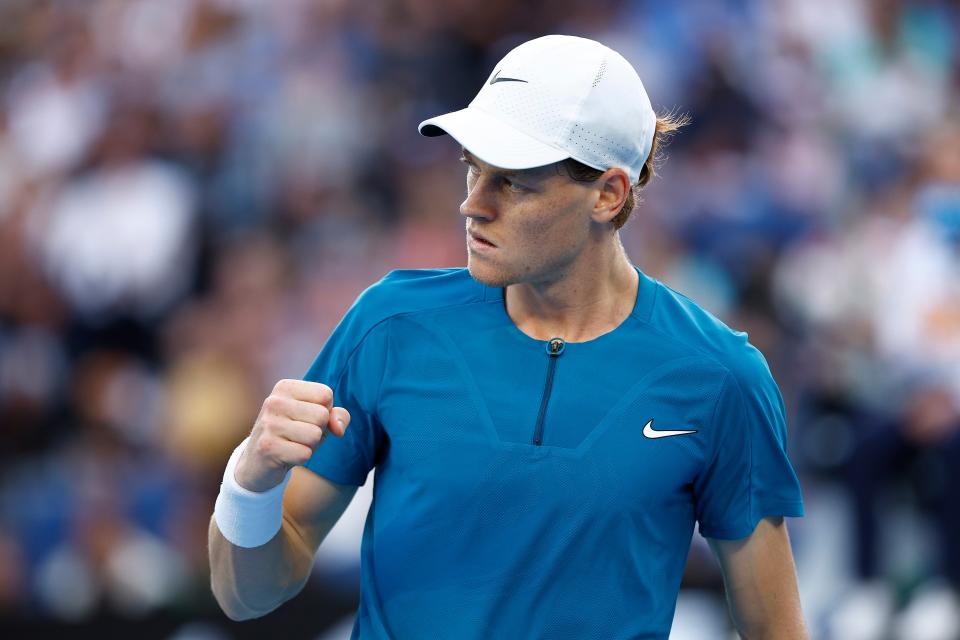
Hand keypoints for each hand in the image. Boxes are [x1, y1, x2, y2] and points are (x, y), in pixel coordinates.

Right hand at [235, 379, 350, 491]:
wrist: (258, 463)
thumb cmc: (294, 435)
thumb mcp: (317, 419)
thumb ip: (337, 416)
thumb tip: (339, 428)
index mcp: (285, 387)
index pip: (326, 394)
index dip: (325, 411)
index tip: (306, 418)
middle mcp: (274, 401)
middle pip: (322, 415)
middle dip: (318, 430)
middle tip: (299, 435)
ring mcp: (269, 424)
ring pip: (315, 435)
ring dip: (310, 445)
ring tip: (293, 444)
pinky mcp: (267, 447)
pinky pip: (305, 454)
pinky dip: (301, 458)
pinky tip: (286, 456)